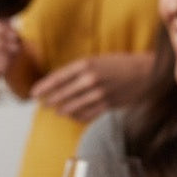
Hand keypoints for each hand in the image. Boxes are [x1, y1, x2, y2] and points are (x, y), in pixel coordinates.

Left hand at [30, 52, 153, 122]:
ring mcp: (98, 94)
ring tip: (56, 111)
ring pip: (72, 107)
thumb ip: (78, 70)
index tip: (33, 93)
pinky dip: (76, 116)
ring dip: (61, 110)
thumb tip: (58, 82)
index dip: (43, 87)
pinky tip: (72, 115)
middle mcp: (90, 79)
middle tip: (43, 104)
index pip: (57, 78)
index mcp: (85, 64)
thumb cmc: (118, 64)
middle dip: (50, 101)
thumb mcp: (96, 60)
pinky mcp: (106, 106)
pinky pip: (85, 115)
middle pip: (62, 95)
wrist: (144, 73)